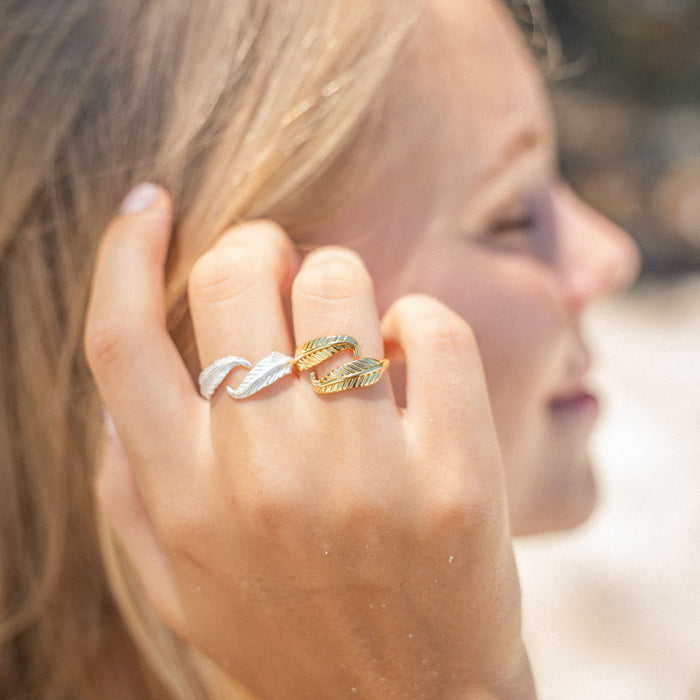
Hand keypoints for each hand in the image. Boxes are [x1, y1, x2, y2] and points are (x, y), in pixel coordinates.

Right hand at [86, 185, 534, 698]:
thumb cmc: (291, 630)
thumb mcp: (180, 578)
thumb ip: (132, 484)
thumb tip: (124, 382)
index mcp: (182, 499)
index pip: (118, 341)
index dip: (123, 251)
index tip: (150, 203)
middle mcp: (261, 478)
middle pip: (231, 282)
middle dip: (255, 246)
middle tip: (280, 264)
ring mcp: (362, 478)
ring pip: (337, 285)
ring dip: (340, 277)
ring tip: (351, 322)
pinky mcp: (456, 477)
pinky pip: (434, 330)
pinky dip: (422, 319)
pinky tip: (413, 351)